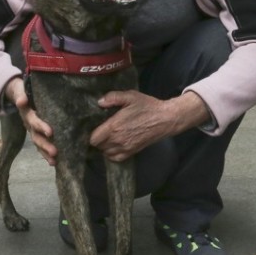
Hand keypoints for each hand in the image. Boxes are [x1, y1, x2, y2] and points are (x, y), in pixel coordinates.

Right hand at [5, 77, 56, 165]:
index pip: (34, 121)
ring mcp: (32, 130)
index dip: (41, 127)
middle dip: (45, 145)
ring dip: (45, 153)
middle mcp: (29, 125)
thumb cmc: (22, 91)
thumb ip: (21, 95)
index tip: (50, 132)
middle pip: (36, 137)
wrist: (18, 94)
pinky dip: (46, 154)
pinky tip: (55, 162)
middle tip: (55, 152)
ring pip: (38, 144)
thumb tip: (22, 101)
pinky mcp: (37, 133)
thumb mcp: (20, 90)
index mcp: (27, 114)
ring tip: (54, 162)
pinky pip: (41, 145)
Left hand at [89, 90, 210, 161]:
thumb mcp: (130, 96)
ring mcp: (125, 147)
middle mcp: (118, 140)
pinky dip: (112, 154)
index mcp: (114, 126)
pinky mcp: (132, 151)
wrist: (165, 119)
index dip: (90, 134)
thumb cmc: (147, 106)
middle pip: (98, 146)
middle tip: (99, 130)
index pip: (93, 139)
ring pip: (106, 153)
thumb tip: (99, 102)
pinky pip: (116, 158)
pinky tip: (114, 145)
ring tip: (106, 137)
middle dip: (97, 139)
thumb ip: (113, 97)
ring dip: (104, 146)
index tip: (92, 127)